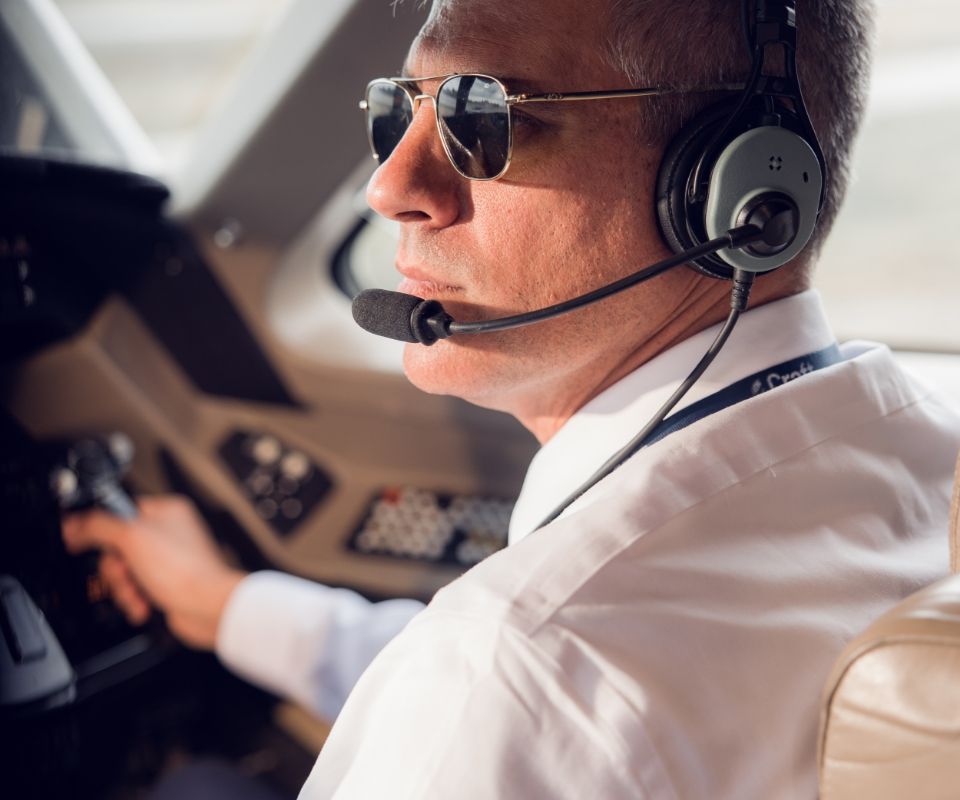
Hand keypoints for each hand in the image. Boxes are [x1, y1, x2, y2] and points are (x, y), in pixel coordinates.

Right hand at [62, 495, 246, 649]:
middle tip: (126, 572)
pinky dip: (135, 600)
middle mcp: (168, 533)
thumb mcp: (131, 537)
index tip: (81, 540)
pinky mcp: (165, 584)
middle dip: (115, 568)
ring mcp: (167, 560)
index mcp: (165, 511)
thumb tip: (75, 523)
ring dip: (124, 588)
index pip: (118, 512)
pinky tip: (144, 605)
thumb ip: (99, 526)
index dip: (99, 529)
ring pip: (123, 571)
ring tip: (137, 594)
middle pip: (117, 546)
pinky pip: (135, 590)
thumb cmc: (184, 570)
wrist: (206, 607)